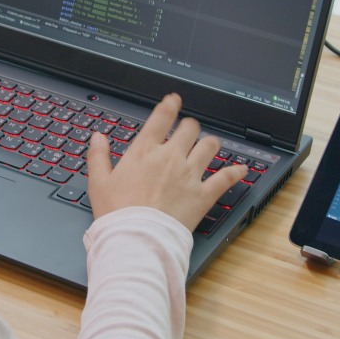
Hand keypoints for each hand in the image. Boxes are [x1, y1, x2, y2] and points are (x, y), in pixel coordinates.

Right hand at [85, 94, 245, 227]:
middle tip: (189, 130)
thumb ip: (98, 156)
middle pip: (190, 128)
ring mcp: (189, 174)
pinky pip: (226, 178)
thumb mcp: (98, 182)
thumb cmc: (117, 214)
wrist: (137, 238)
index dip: (170, 104)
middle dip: (190, 126)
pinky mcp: (203, 194)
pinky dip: (236, 172)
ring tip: (211, 144)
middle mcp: (170, 157)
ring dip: (211, 143)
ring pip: (210, 146)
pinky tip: (241, 169)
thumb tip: (98, 137)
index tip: (174, 99)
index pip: (162, 117)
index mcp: (144, 151)